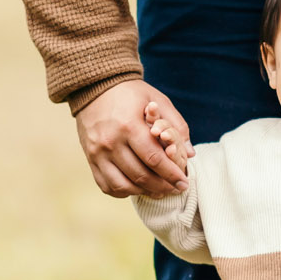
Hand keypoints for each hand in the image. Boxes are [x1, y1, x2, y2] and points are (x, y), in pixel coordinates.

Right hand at [75, 79, 193, 197]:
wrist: (95, 87)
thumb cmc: (131, 94)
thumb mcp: (157, 100)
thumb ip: (176, 125)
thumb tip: (189, 153)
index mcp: (129, 126)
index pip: (153, 159)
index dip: (171, 174)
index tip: (184, 182)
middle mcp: (110, 142)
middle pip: (139, 175)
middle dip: (162, 187)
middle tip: (176, 189)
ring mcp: (97, 153)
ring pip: (123, 185)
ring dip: (144, 192)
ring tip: (159, 191)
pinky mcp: (90, 159)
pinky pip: (107, 185)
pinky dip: (124, 191)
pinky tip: (138, 187)